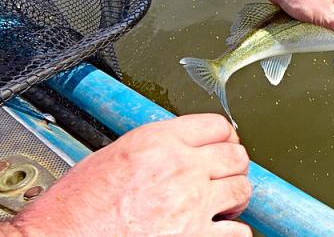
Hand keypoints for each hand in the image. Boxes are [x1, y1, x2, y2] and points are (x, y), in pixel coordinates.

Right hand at [9, 114, 251, 236]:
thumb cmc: (73, 210)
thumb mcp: (112, 157)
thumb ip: (154, 149)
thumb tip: (181, 150)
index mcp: (157, 142)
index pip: (217, 126)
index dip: (225, 137)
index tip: (225, 145)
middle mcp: (180, 168)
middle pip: (237, 156)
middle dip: (233, 166)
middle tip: (224, 175)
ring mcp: (192, 205)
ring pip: (242, 190)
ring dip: (234, 197)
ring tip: (221, 204)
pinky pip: (238, 232)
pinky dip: (233, 232)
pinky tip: (219, 231)